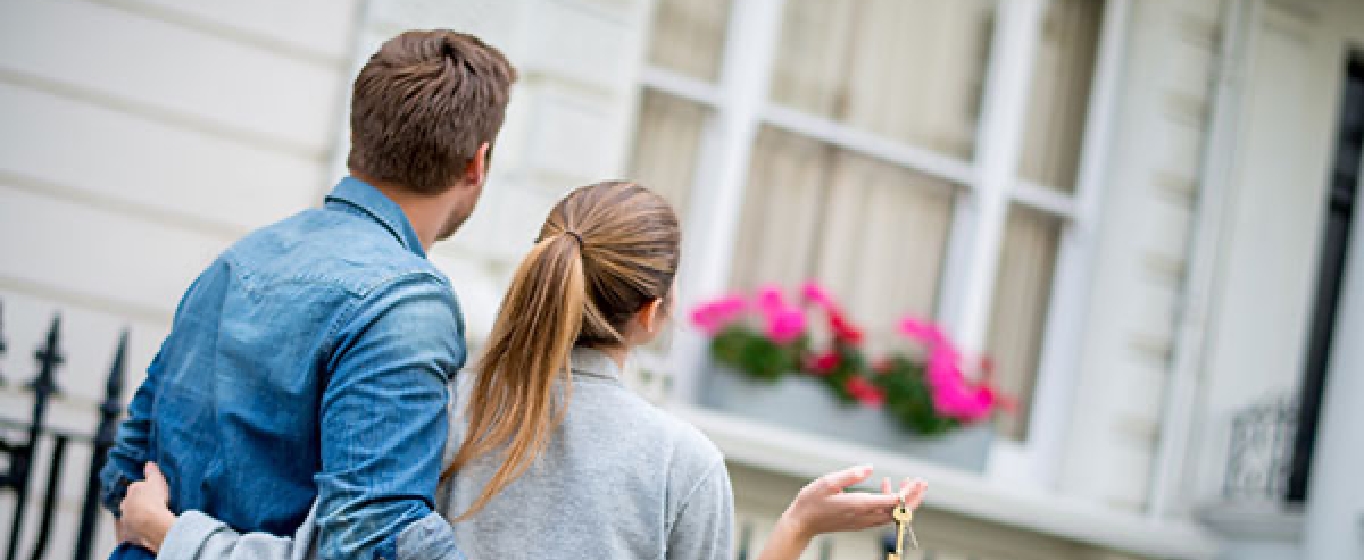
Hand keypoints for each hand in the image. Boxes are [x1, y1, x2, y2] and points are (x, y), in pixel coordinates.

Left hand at [118, 462, 175, 552]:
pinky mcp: (129, 532)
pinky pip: (133, 530)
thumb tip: (148, 463)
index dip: (145, 490)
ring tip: (150, 520)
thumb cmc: (154, 499)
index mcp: (132, 490)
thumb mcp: (157, 481)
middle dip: (138, 504)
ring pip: (130, 516)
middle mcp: (125, 504)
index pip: (136, 488)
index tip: (153, 494)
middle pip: (131, 502)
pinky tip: (147, 530)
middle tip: (151, 506)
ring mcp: (126, 519)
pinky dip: (138, 529)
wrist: (151, 522)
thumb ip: (152, 471)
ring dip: (137, 517)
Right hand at [778, 465, 927, 539]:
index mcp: (859, 505)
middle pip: (898, 512)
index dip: (908, 493)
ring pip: (892, 515)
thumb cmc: (811, 501)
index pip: (893, 502)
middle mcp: (864, 516)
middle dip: (913, 498)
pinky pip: (882, 516)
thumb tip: (870, 468)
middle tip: (922, 483)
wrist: (801, 524)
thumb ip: (851, 475)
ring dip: (904, 501)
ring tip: (907, 483)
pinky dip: (890, 504)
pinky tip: (885, 487)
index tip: (917, 482)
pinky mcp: (860, 523)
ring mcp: (863, 522)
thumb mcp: (828, 482)